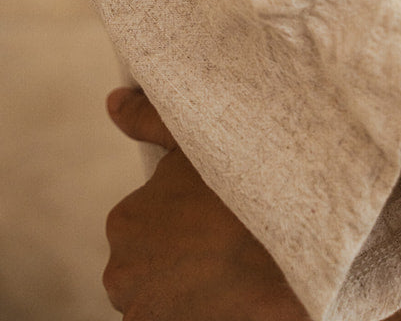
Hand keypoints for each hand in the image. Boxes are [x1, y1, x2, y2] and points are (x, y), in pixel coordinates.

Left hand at [103, 88, 306, 320]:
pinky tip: (224, 299)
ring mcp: (141, 313)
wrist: (288, 252)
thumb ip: (147, 120)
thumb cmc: (241, 192)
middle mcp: (121, 273)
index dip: (180, 225)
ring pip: (160, 302)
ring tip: (227, 275)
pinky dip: (196, 312)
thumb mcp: (193, 144)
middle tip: (221, 248)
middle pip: (148, 270)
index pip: (142, 229)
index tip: (211, 220)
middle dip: (177, 263)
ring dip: (186, 292)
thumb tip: (112, 102)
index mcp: (124, 223)